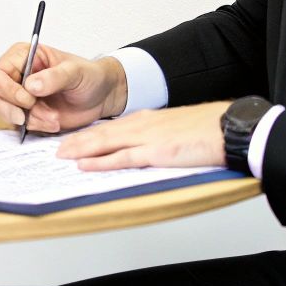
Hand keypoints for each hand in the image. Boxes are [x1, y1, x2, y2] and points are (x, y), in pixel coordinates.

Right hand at [0, 43, 127, 133]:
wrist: (102, 96)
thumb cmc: (89, 76)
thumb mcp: (76, 71)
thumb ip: (54, 77)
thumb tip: (30, 85)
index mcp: (23, 57)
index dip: (7, 89)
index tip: (29, 99)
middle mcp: (17, 76)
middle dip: (16, 108)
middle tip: (37, 110)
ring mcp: (20, 97)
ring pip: (5, 112)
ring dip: (29, 119)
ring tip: (53, 118)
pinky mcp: (27, 114)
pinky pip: (20, 125)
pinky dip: (36, 126)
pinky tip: (54, 122)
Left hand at [55, 101, 230, 170]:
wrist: (227, 128)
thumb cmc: (207, 130)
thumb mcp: (177, 129)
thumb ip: (159, 137)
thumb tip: (149, 148)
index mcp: (149, 120)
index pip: (112, 128)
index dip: (90, 135)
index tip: (74, 141)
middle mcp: (143, 125)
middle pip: (102, 134)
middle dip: (78, 142)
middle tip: (57, 149)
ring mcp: (147, 138)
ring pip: (105, 143)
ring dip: (81, 150)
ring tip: (62, 156)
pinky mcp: (155, 152)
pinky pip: (121, 158)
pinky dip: (100, 162)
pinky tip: (85, 165)